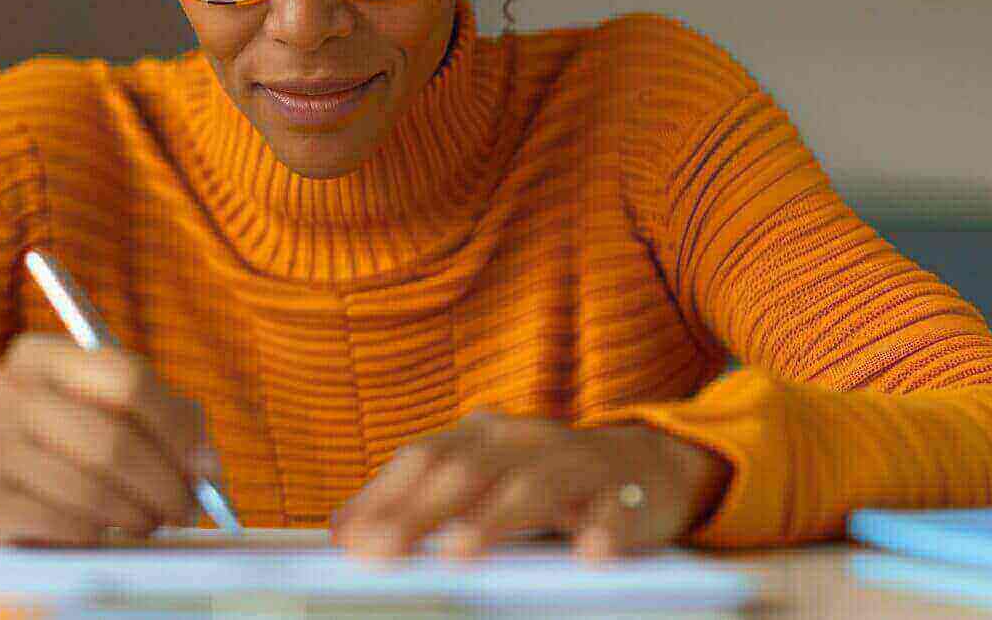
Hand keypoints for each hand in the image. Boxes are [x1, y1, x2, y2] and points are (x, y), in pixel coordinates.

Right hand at [0, 333, 222, 544]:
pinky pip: (61, 523)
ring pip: (90, 489)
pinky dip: (96, 532)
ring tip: (149, 522)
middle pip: (111, 440)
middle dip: (163, 484)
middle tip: (186, 509)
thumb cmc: (60, 434)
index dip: (175, 427)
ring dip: (136, 515)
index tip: (205, 464)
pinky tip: (104, 530)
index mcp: (41, 354)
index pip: (125, 379)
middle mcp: (7, 389)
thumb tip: (206, 466)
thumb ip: (164, 419)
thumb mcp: (102, 405)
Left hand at [329, 411, 730, 561]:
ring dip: (494, 520)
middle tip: (381, 552)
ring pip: (532, 488)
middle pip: (465, 472)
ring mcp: (576, 465)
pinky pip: (615, 513)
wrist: (648, 467)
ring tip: (460, 553)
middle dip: (417, 513)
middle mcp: (524, 442)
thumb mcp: (483, 478)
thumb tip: (343, 529)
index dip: (381, 496)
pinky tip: (590, 554)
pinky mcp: (627, 494)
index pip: (422, 458)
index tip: (346, 539)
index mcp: (483, 435)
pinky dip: (602, 532)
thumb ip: (420, 497)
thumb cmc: (546, 480)